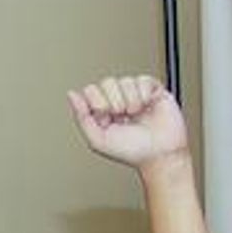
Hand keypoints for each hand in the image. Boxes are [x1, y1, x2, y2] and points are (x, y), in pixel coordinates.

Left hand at [68, 75, 188, 171]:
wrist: (159, 153)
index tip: (105, 117)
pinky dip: (143, 95)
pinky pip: (142, 79)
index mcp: (103, 112)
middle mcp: (118, 101)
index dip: (97, 102)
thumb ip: (82, 117)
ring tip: (135, 115)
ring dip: (130, 100)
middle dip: (113, 101)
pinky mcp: (152, 89)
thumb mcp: (98, 140)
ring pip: (125, 80)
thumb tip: (71, 94)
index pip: (91, 91)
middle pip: (107, 82)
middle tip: (122, 117)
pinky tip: (146, 107)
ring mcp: (135, 94)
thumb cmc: (131, 151)